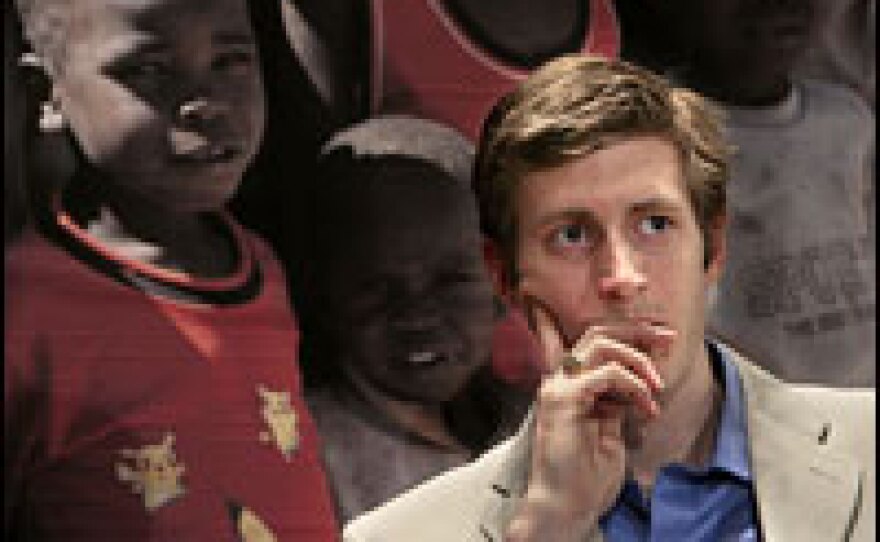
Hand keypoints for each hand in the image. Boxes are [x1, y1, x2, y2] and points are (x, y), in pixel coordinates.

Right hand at [505, 300, 671, 541]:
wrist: (566, 505)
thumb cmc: (586, 477)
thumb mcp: (610, 430)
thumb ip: (616, 402)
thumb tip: (638, 383)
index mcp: (568, 386)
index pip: (596, 342)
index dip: (631, 333)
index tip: (664, 337)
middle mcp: (559, 381)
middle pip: (598, 332)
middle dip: (639, 331)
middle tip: (670, 339)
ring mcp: (559, 387)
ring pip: (601, 343)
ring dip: (638, 357)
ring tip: (657, 384)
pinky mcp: (565, 399)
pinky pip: (608, 373)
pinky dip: (633, 384)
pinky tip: (646, 404)